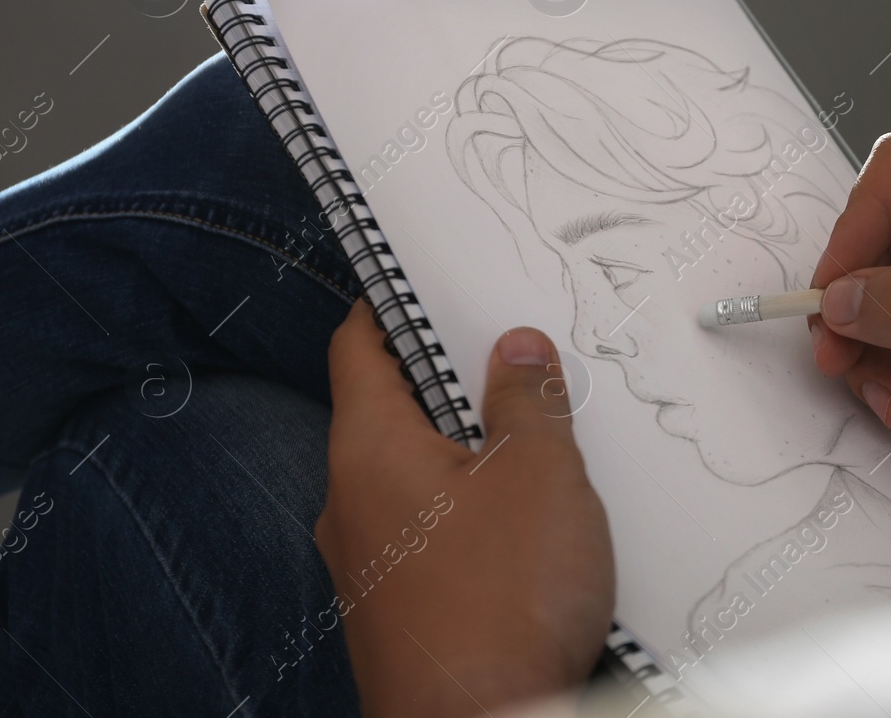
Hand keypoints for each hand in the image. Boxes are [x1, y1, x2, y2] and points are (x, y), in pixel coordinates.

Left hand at [317, 303, 613, 716]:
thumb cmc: (501, 604)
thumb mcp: (540, 476)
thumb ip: (528, 401)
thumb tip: (517, 349)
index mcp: (369, 449)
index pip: (357, 348)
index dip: (388, 305)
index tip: (419, 279)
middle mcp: (350, 503)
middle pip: (388, 410)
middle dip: (448, 380)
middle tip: (510, 355)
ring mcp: (367, 565)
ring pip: (411, 476)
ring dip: (464, 450)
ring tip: (534, 440)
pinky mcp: (395, 611)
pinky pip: (425, 533)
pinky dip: (465, 510)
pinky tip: (524, 525)